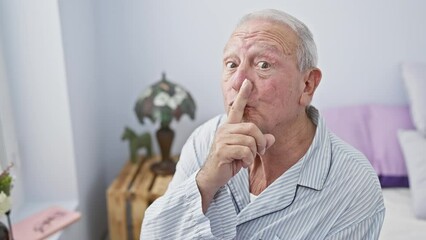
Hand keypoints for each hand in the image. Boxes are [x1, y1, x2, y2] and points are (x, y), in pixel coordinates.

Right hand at [196, 79, 274, 212]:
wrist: (212, 177)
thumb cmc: (229, 162)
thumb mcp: (246, 151)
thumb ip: (258, 143)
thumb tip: (271, 138)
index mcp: (229, 126)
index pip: (236, 107)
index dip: (243, 94)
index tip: (247, 82)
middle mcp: (224, 129)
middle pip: (252, 127)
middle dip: (260, 141)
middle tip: (259, 151)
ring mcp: (222, 139)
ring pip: (250, 141)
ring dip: (253, 153)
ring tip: (246, 159)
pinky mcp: (221, 150)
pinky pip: (245, 151)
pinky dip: (247, 160)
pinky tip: (241, 164)